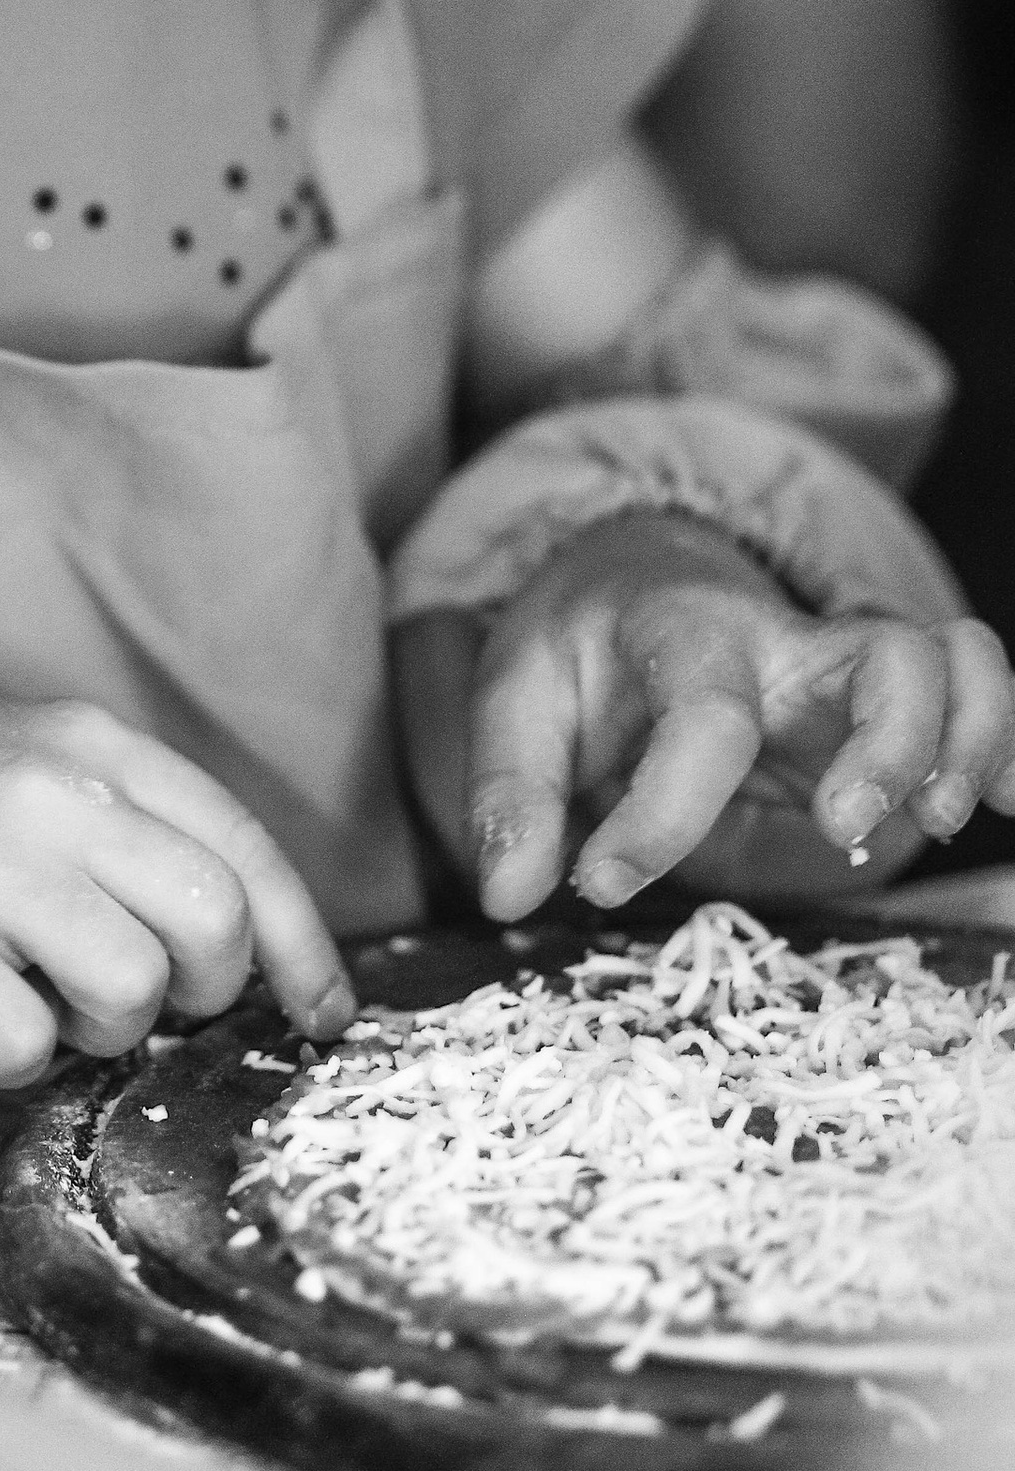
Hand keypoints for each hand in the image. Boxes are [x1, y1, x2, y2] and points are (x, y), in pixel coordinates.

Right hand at [0, 697, 352, 1088]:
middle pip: (212, 921)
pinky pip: (23, 1046)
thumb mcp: (25, 771)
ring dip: (100, 1029)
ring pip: (130, 990)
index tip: (323, 1013)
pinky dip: (13, 1060)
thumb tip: (252, 952)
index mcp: (88, 741)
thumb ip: (130, 830)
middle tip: (139, 1002)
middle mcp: (45, 788)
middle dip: (202, 991)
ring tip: (36, 998)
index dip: (302, 945)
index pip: (245, 845)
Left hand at [411, 512, 1014, 920]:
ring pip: (953, 664)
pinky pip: (975, 699)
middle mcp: (787, 643)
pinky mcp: (878, 707)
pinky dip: (1003, 750)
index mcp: (686, 634)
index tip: (600, 882)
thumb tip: (506, 893)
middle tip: (842, 832)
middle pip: (888, 656)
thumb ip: (508, 791)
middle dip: (891, 744)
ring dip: (968, 743)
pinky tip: (1003, 807)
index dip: (661, 813)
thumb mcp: (513, 694)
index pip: (702, 718)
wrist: (630, 577)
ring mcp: (844, 671)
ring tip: (931, 821)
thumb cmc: (581, 645)